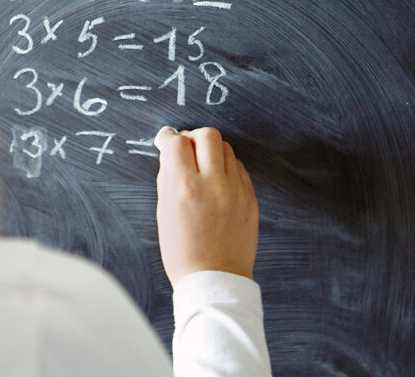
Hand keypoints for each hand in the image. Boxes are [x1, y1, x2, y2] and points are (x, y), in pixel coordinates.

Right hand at [154, 126, 258, 286]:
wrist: (215, 280)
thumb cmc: (183, 252)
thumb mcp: (164, 213)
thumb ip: (167, 177)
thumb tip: (168, 151)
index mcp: (185, 189)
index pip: (177, 143)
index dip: (168, 139)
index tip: (165, 141)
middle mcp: (213, 185)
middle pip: (207, 135)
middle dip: (192, 137)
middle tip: (185, 149)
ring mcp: (236, 191)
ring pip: (226, 147)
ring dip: (210, 151)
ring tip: (201, 167)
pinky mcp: (250, 198)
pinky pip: (238, 167)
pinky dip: (225, 167)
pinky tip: (216, 181)